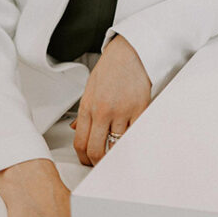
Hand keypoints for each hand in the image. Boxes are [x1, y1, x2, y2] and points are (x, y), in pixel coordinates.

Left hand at [72, 34, 151, 165]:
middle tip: (102, 164)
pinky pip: (135, 134)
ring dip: (117, 154)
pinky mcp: (140, 109)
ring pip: (117, 146)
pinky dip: (133, 142)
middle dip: (98, 162)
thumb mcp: (90, 89)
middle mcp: (103, 111)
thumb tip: (77, 130)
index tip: (88, 161)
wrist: (129, 52)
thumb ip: (85, 112)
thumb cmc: (111, 68)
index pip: (80, 143)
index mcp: (88, 107)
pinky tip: (132, 142)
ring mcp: (122, 111)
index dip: (83, 158)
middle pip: (96, 150)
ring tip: (118, 155)